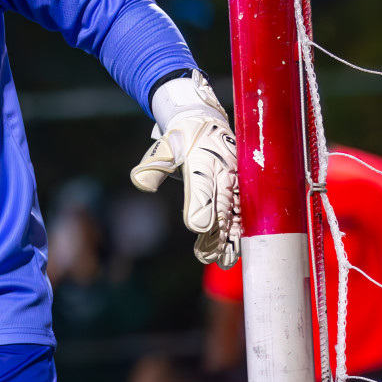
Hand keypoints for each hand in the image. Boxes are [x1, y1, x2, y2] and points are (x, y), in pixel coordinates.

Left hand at [132, 71, 241, 267]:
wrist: (205, 121)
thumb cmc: (181, 139)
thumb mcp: (165, 148)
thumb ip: (154, 166)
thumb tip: (139, 181)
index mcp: (202, 158)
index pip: (201, 185)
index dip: (200, 205)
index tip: (196, 227)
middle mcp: (222, 169)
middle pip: (220, 203)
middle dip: (216, 230)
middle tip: (208, 255)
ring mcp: (235, 179)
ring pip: (234, 211)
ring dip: (230, 237)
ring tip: (223, 260)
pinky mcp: (241, 188)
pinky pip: (242, 212)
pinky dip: (239, 232)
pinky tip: (235, 251)